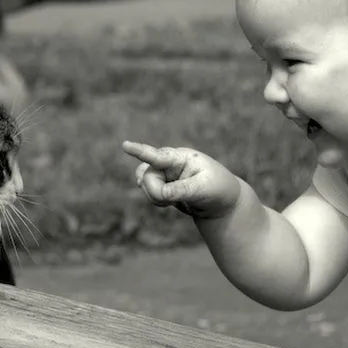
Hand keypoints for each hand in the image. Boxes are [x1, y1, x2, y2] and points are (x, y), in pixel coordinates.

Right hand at [122, 140, 241, 218]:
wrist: (223, 201)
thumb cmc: (218, 190)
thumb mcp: (203, 189)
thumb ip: (179, 191)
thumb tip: (160, 194)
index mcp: (182, 158)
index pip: (158, 156)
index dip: (140, 151)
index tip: (125, 145)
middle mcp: (170, 162)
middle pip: (148, 175)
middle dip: (155, 191)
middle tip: (169, 201)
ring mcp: (165, 172)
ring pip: (145, 183)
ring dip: (154, 196)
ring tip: (172, 202)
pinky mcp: (162, 183)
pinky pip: (148, 191)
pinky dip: (154, 199)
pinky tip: (167, 202)